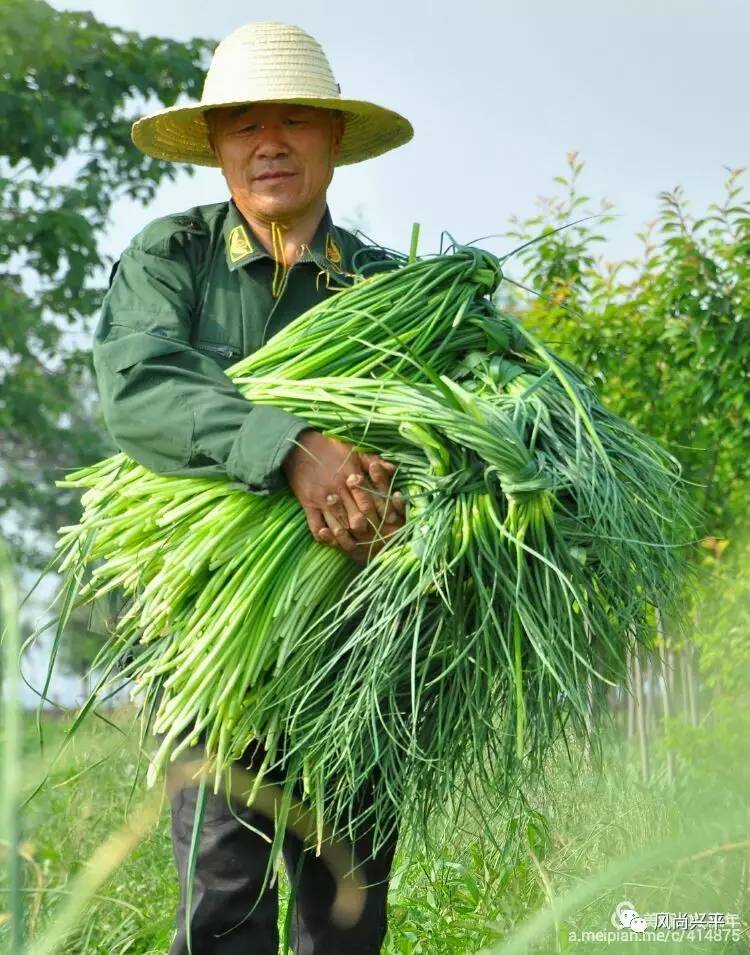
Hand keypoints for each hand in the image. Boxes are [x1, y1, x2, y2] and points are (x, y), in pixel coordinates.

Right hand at [282, 431, 404, 563]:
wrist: (298, 447)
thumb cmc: (329, 448)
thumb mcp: (353, 451)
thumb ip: (373, 461)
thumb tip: (394, 468)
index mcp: (351, 476)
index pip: (369, 500)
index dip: (380, 513)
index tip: (390, 523)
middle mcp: (338, 489)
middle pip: (355, 517)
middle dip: (366, 529)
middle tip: (375, 539)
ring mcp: (322, 498)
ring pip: (337, 525)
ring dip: (347, 538)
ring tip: (354, 545)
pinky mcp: (307, 504)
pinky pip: (316, 526)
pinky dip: (324, 536)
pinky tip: (331, 540)